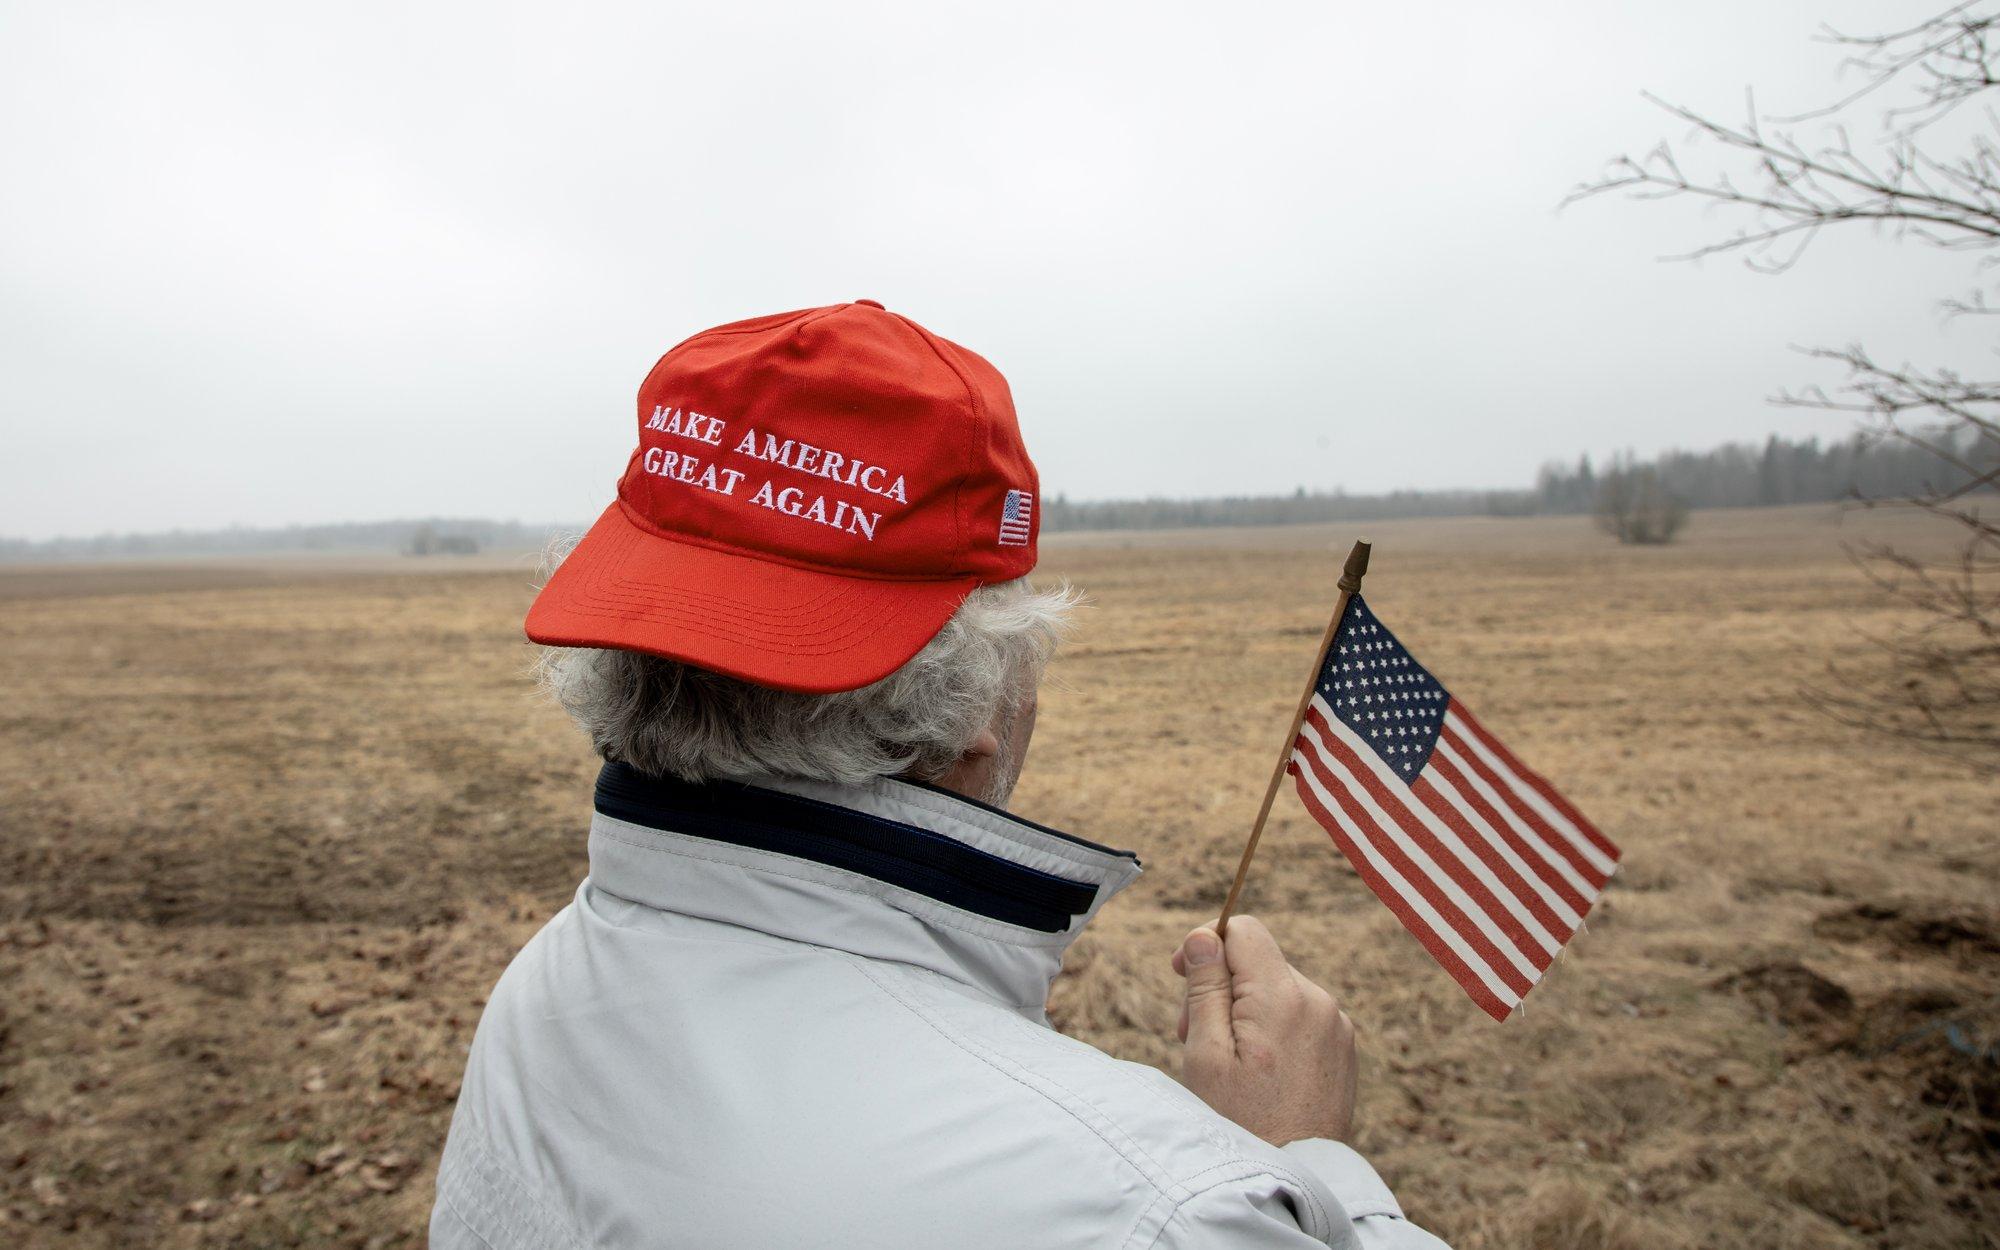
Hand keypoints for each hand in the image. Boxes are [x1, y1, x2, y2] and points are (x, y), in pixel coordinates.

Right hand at [1171, 915, 1357, 1146]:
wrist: (1297, 1176)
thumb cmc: (1242, 1122)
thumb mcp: (1206, 1054)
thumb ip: (1206, 988)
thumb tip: (1204, 936)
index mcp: (1282, 998)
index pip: (1244, 930)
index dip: (1207, 943)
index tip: (1183, 973)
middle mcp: (1318, 1001)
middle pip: (1257, 962)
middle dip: (1221, 987)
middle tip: (1195, 1037)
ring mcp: (1336, 1024)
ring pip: (1277, 989)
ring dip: (1246, 1010)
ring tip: (1230, 1061)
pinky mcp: (1344, 1045)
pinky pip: (1300, 1014)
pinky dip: (1274, 1028)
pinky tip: (1260, 1070)